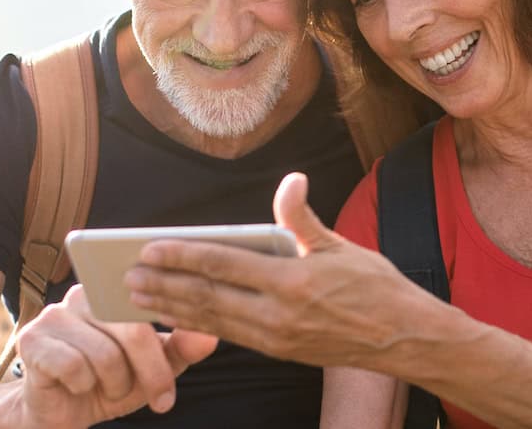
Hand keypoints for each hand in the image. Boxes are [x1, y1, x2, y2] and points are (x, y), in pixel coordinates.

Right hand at [15, 284, 218, 427]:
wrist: (60, 411)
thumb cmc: (109, 382)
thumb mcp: (154, 368)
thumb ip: (181, 349)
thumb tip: (210, 336)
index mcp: (115, 292)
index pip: (153, 306)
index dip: (167, 349)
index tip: (172, 386)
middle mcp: (84, 294)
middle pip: (133, 331)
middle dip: (152, 375)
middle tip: (161, 402)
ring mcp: (54, 314)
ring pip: (104, 354)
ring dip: (114, 385)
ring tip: (107, 389)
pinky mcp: (32, 339)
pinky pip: (73, 366)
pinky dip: (83, 387)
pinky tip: (77, 387)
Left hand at [125, 172, 439, 369]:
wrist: (403, 340)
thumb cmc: (376, 287)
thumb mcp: (340, 246)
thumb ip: (303, 217)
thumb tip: (291, 180)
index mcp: (293, 280)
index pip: (223, 264)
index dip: (183, 255)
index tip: (150, 248)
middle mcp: (278, 314)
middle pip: (207, 296)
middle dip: (164, 285)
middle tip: (128, 274)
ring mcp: (276, 338)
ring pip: (211, 320)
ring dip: (171, 308)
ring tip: (138, 297)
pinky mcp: (278, 351)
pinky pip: (228, 336)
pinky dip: (196, 325)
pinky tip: (176, 316)